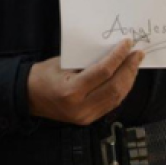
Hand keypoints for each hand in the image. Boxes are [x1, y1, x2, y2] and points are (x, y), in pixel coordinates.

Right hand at [27, 40, 144, 125]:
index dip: (118, 56)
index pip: (104, 72)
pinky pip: (111, 104)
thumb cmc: (41, 76)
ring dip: (128, 80)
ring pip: (117, 97)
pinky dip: (121, 90)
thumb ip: (86, 61)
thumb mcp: (62, 63)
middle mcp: (81, 106)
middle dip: (129, 68)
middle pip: (115, 86)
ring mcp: (86, 116)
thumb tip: (111, 53)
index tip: (128, 44)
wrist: (28, 98)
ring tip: (134, 64)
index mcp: (71, 91)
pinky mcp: (89, 120)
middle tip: (137, 54)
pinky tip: (125, 78)